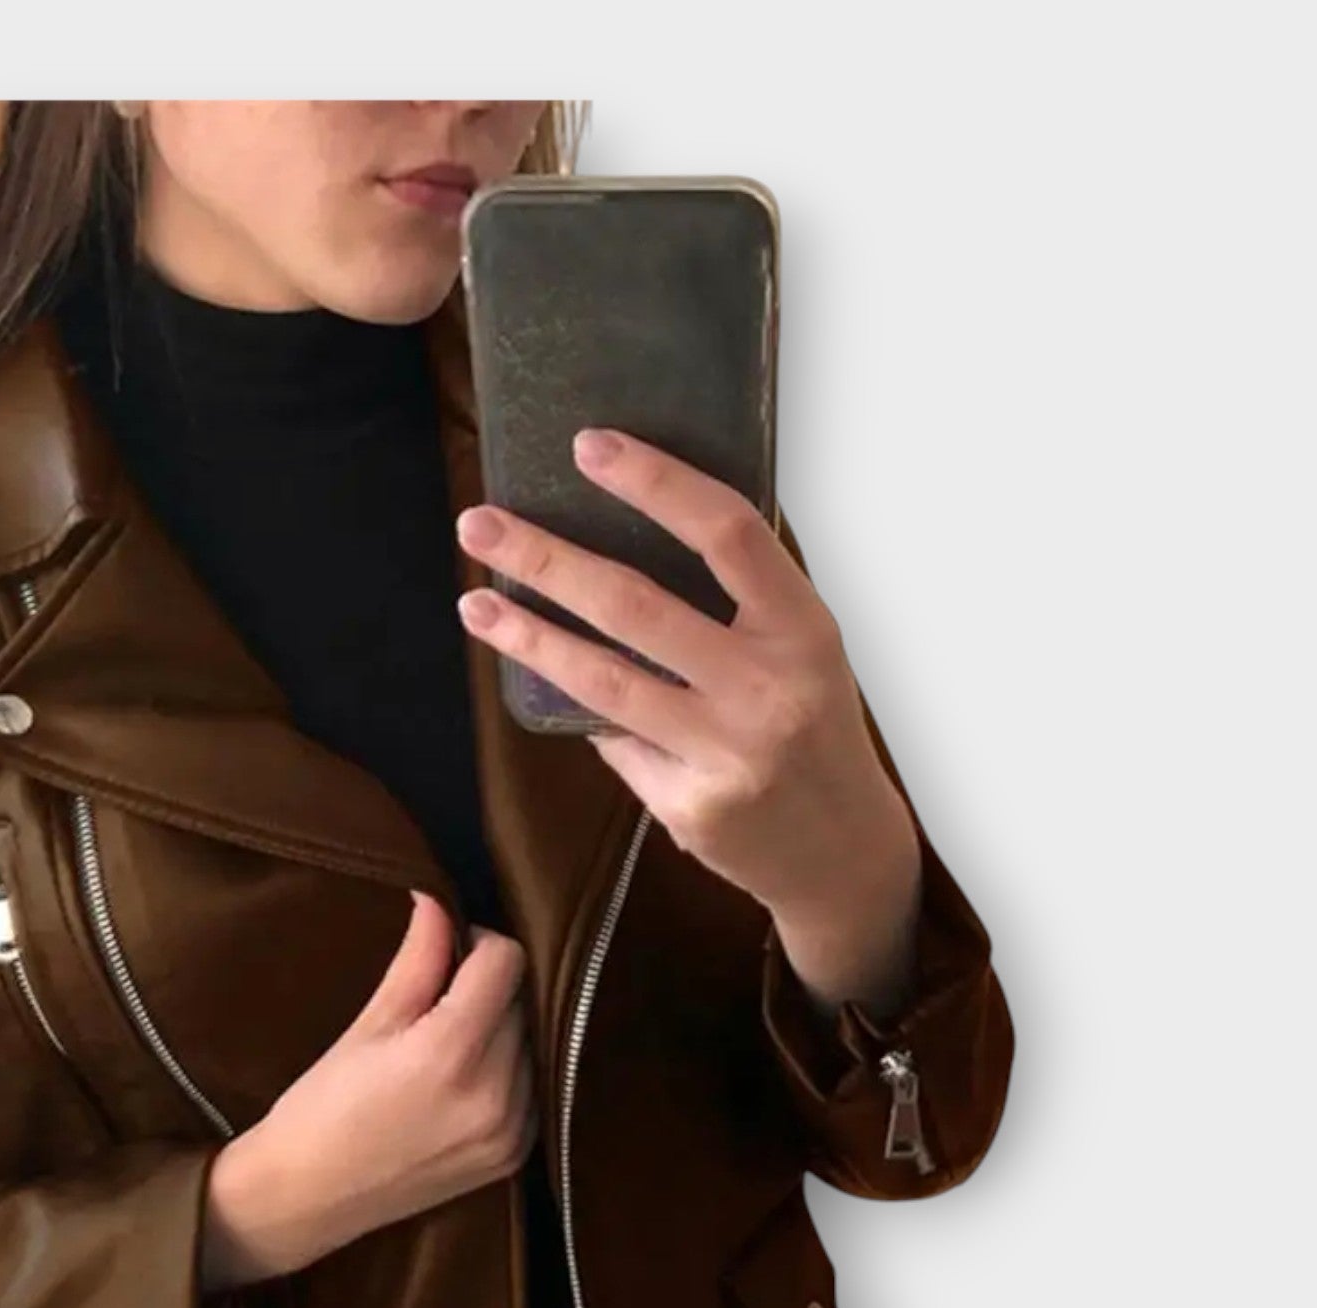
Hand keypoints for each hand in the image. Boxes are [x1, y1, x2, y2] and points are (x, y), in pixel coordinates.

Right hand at [201, 891, 537, 1284]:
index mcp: (451, 1052)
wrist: (309, 1197)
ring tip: (446, 1044)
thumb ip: (417, 960)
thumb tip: (438, 901)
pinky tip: (462, 1080)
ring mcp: (511, 1130)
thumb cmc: (323, 1107)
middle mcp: (495, 1093)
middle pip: (521, 1001)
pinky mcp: (515, 1155)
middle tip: (437, 1000)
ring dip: (500, 1029)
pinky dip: (508, 1071)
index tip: (447, 952)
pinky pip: (533, 1087)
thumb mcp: (368, 1025)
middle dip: (486, 988)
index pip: (506, 962)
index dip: (476, 943)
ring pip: (531, 1042)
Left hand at [451, 429, 918, 953]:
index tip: (589, 447)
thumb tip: (618, 558)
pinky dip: (583, 713)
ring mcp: (726, 752)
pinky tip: (552, 688)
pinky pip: (614, 743)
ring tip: (475, 603)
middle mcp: (767, 687)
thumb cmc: (812, 731)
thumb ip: (734, 607)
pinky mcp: (689, 806)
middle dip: (546, 559)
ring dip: (528, 637)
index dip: (655, 482)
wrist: (842, 852)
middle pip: (635, 605)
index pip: (727, 532)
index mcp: (803, 628)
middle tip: (481, 523)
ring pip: (602, 681)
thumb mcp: (802, 654)